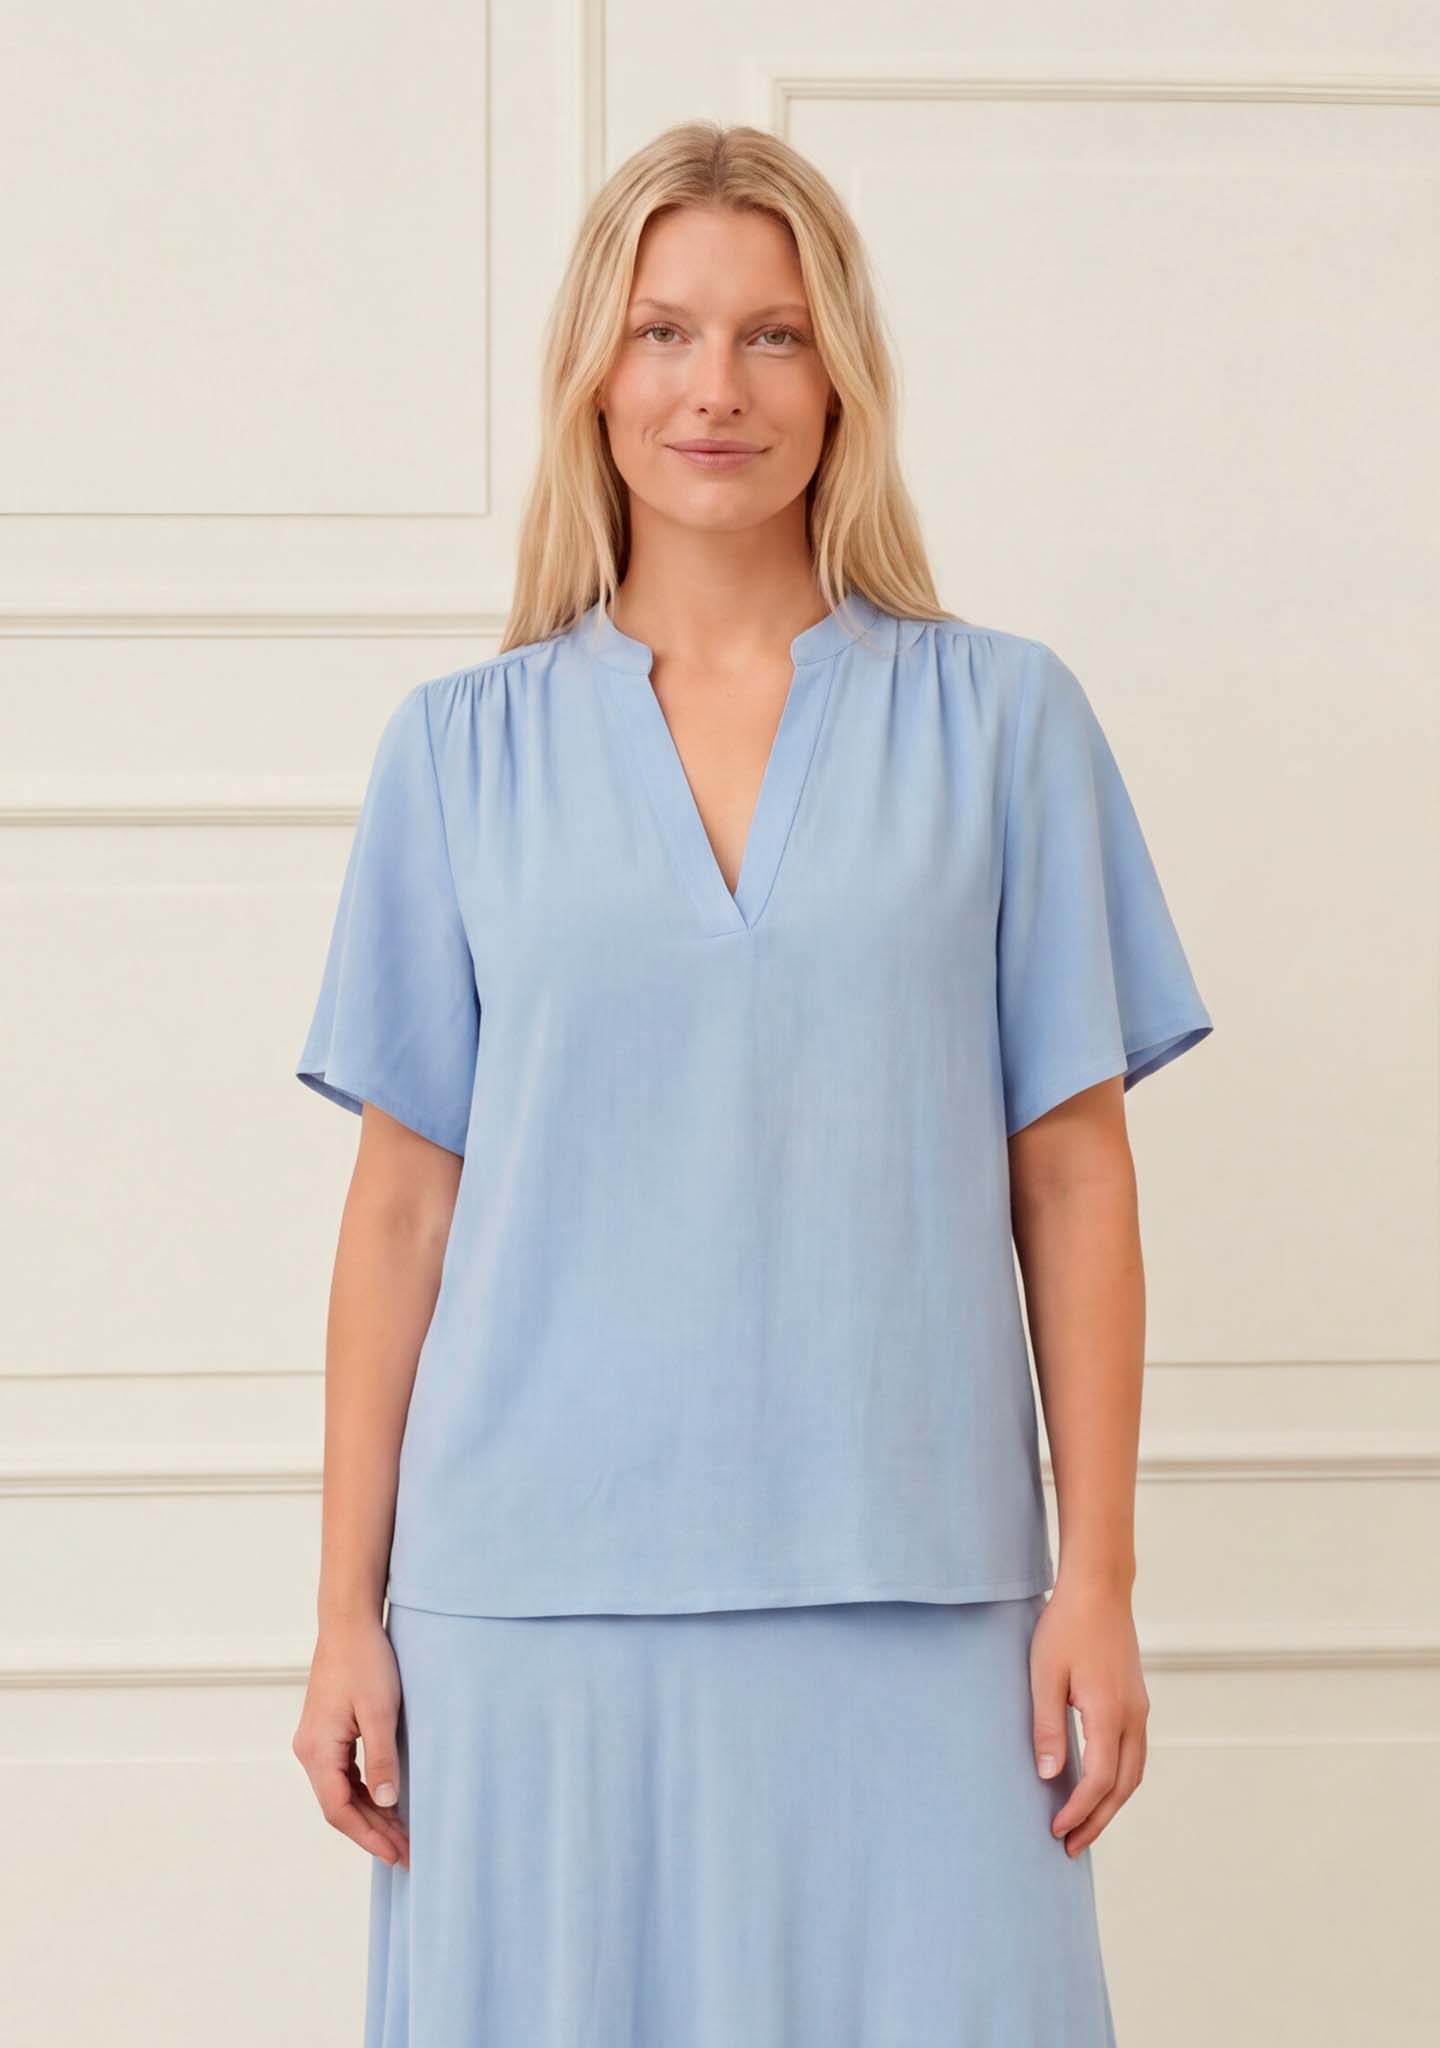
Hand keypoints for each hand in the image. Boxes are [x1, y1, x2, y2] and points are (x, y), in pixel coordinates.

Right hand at [292, 1615, 409, 1868]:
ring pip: (342, 1792)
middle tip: (407, 1852)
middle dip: (373, 1831)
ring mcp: (316, 1742)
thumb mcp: (380, 1711)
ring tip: (402, 1835)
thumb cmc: (365, 1661)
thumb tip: (386, 1804)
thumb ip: (382, 1759)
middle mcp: (309, 1751)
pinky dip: (366, 1793)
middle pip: (340, 1805)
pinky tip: (387, 1803)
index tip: (396, 1854)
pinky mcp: (326, 1733)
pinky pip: (343, 1775)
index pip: (339, 1810)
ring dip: (371, 1814)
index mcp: (317, 1750)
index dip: (368, 1836)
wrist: (349, 1623)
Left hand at [1028, 1577, 1148, 1856]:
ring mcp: (1139, 1708)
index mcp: (1109, 1712)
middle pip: (1123, 1787)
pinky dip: (1118, 1780)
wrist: (1098, 1588)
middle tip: (1070, 1845)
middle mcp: (1133, 1716)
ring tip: (1084, 1824)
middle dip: (1098, 1820)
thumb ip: (1048, 1726)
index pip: (1100, 1780)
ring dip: (1111, 1804)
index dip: (1079, 1811)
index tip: (1056, 1830)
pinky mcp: (1136, 1700)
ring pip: (1133, 1772)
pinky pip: (1133, 1753)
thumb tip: (1050, 1776)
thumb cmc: (1066, 1626)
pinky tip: (1097, 1784)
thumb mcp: (1045, 1674)